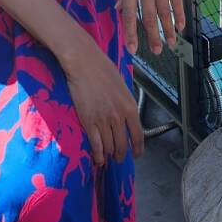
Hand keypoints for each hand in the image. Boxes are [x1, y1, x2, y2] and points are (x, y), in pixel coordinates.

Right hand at [64, 37, 143, 165]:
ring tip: (107, 157)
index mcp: (130, 107)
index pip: (138, 136)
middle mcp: (119, 117)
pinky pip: (96, 145)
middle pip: (122, 145)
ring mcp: (103, 120)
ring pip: (109, 147)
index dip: (138, 149)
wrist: (84, 63)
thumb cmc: (102, 69)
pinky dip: (97, 154)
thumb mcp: (122, 87)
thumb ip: (125, 104)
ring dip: (108, 154)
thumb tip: (125, 116)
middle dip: (121, 154)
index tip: (136, 154)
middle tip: (119, 157)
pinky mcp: (88, 122)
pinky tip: (98, 158)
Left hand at [119, 0, 185, 56]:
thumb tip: (118, 9)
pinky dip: (179, 12)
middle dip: (152, 35)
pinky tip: (180, 25)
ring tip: (170, 43)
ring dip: (167, 28)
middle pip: (149, 14)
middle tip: (156, 51)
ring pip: (164, 8)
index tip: (133, 49)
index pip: (129, 12)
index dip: (130, 31)